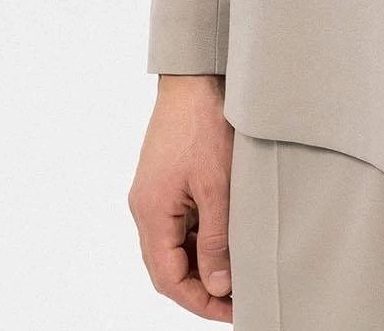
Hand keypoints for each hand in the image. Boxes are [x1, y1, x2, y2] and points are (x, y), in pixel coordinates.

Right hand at [128, 75, 234, 320]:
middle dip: (201, 287)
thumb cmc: (205, 124)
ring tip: (238, 271)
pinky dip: (200, 236)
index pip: (168, 278)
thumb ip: (216, 240)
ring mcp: (153, 192)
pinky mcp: (165, 179)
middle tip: (238, 299)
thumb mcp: (218, 187)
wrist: (195, 76)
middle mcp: (145, 206)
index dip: (199, 301)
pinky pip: (178, 222)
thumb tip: (218, 285)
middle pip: (167, 265)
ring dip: (201, 262)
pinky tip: (226, 237)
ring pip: (173, 245)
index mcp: (151, 212)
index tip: (232, 311)